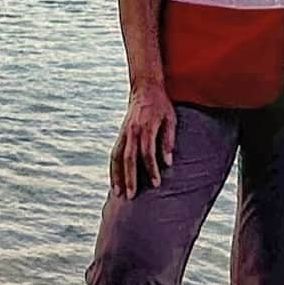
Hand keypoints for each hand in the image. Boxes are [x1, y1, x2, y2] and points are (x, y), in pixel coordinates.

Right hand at [109, 83, 176, 197]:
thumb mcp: (170, 119)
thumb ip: (168, 140)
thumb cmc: (161, 105)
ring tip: (118, 194)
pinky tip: (114, 181)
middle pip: (128, 158)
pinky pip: (114, 153)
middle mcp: (131, 131)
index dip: (151, 169)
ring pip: (116, 157)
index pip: (147, 152)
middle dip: (129, 178)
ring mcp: (123, 133)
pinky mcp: (120, 134)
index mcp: (145, 127)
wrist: (145, 88)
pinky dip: (113, 168)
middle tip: (132, 196)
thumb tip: (168, 162)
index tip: (156, 184)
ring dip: (116, 176)